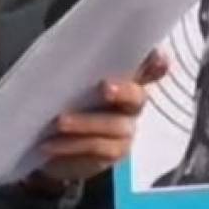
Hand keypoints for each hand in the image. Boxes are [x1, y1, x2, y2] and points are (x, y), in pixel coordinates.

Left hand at [32, 51, 169, 187]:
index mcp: (122, 80)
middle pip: (137, 96)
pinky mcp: (113, 152)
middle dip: (123, 91)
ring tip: (59, 122)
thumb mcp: (64, 84)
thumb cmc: (62, 104)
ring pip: (113, 125)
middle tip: (104, 88)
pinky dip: (72, 144)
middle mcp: (130, 104)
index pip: (147, 69)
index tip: (157, 56)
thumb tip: (59, 57)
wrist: (51, 146)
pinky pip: (97, 147)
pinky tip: (52, 144)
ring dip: (85, 122)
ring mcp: (125, 129)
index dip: (155, 63)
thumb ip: (73, 71)